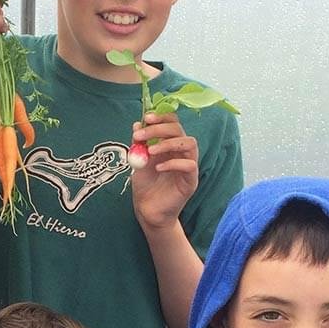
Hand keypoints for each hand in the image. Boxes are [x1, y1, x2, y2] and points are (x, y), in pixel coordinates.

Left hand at [130, 112, 198, 231]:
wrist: (147, 210)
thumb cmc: (145, 186)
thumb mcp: (138, 161)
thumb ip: (139, 144)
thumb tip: (137, 124)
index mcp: (169, 145)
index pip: (173, 123)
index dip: (162, 117)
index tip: (147, 118)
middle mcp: (181, 152)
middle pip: (179, 130)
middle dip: (158, 129)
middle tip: (140, 135)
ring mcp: (188, 165)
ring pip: (189, 143)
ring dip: (168, 143)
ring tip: (151, 151)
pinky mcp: (191, 180)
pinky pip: (189, 165)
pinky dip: (173, 163)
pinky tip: (158, 168)